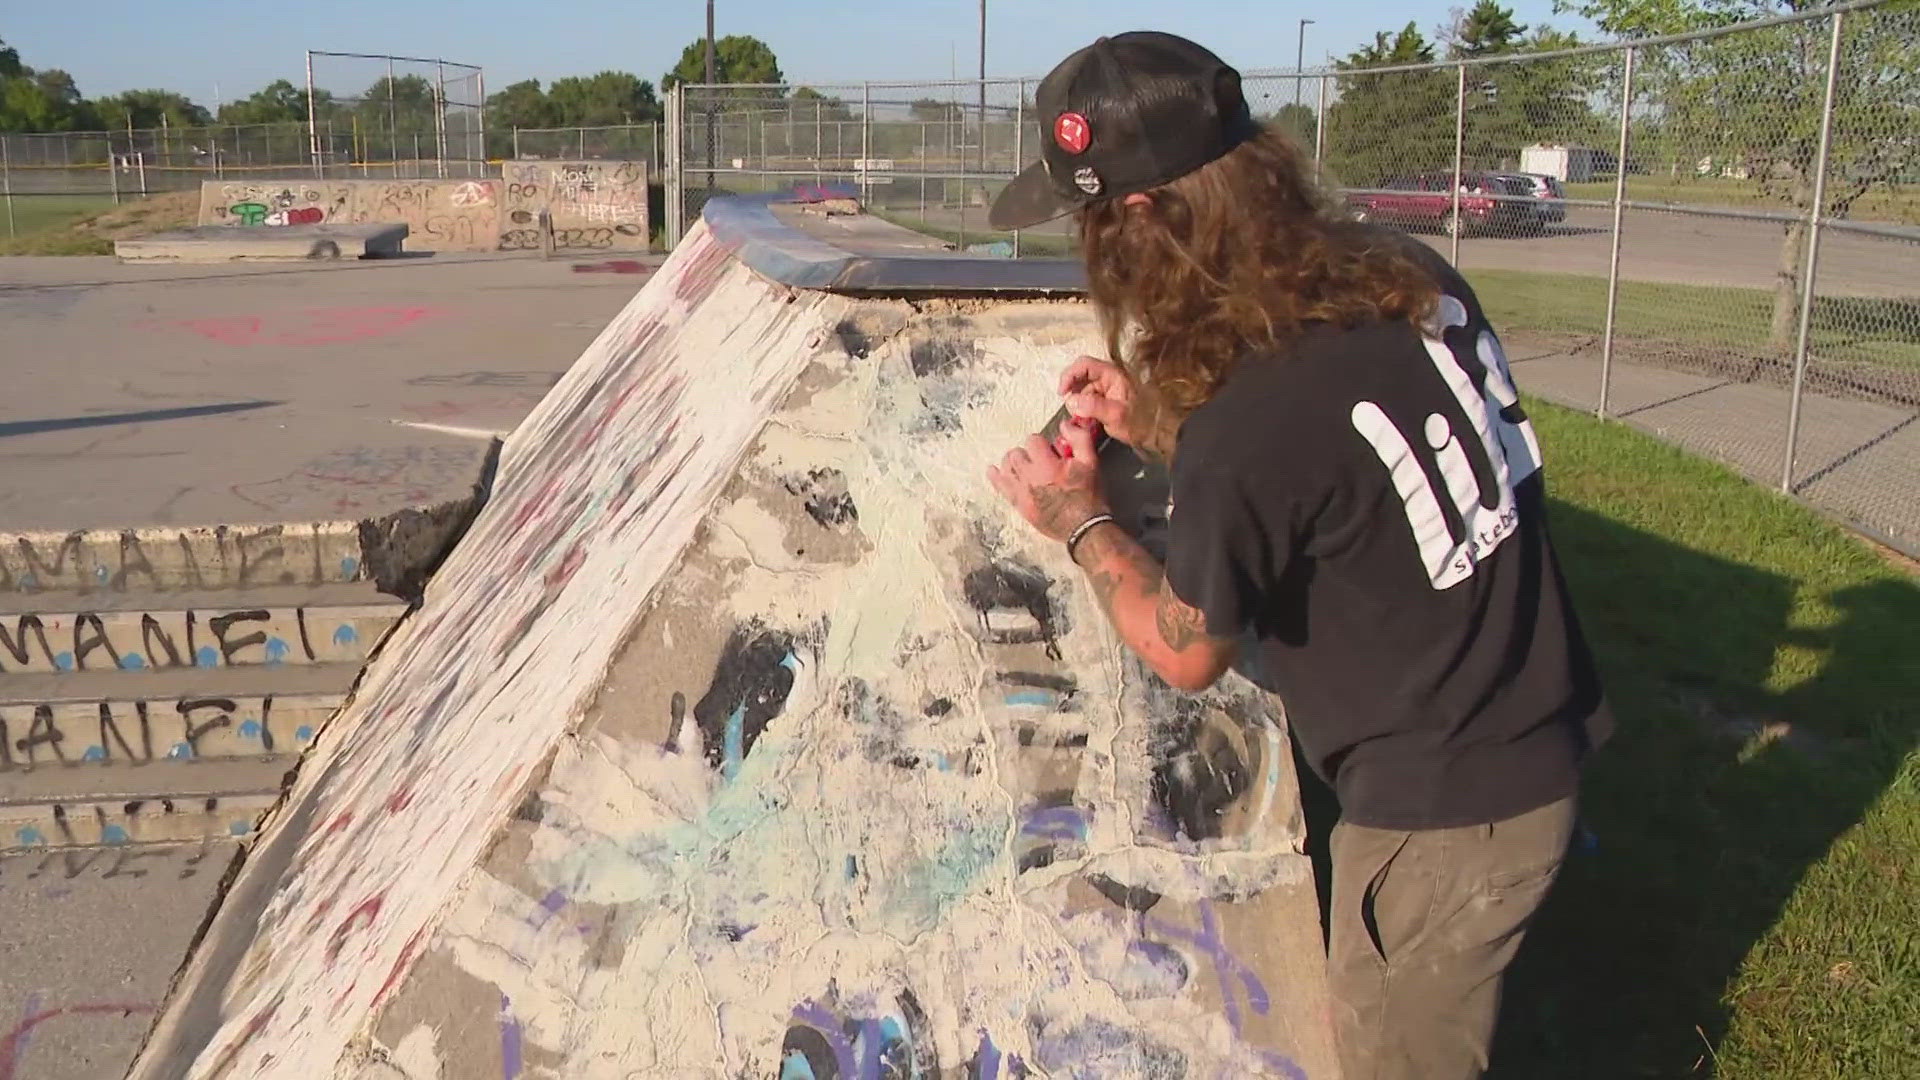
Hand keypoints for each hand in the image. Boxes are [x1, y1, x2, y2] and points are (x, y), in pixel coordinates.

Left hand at [987, 422, 1107, 542]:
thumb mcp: (1091, 463)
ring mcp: (1021, 492)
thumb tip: (1066, 423)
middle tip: (1039, 460)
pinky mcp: (1019, 505)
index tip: (1050, 451)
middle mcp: (1029, 477)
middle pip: (1015, 453)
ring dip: (1013, 463)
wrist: (1083, 528)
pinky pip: (999, 487)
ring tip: (1024, 466)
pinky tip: (993, 471)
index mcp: (1047, 465)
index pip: (1032, 440)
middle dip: (1027, 453)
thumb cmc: (1089, 497)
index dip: (1042, 443)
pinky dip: (996, 477)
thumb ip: (1079, 438)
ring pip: (1005, 467)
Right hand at [1059, 356, 1138, 446]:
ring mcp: (1108, 388)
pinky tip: (1088, 421)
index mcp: (1113, 374)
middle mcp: (1109, 378)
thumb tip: (1072, 401)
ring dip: (1078, 403)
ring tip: (1082, 418)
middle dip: (1073, 393)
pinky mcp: (1107, 399)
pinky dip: (1084, 410)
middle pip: (1081, 377)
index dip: (1069, 375)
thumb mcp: (1115, 415)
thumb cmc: (1142, 423)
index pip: (1084, 364)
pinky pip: (1089, 400)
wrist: (1157, 432)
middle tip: (1071, 408)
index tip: (1062, 391)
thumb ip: (1093, 406)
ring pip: (1083, 390)